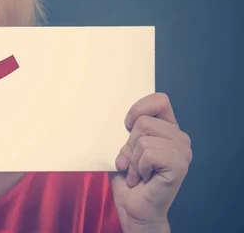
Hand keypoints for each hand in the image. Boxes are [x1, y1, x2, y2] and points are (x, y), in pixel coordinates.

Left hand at [111, 93, 191, 231]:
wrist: (134, 208)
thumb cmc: (128, 177)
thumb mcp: (124, 146)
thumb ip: (128, 129)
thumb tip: (124, 121)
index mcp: (168, 129)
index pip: (159, 100)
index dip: (138, 109)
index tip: (127, 125)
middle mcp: (180, 138)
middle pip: (143, 121)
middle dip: (129, 144)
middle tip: (133, 163)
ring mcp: (183, 152)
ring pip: (143, 138)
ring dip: (132, 159)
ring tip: (137, 172)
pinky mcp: (179, 165)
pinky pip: (148, 153)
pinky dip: (138, 167)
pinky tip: (142, 178)